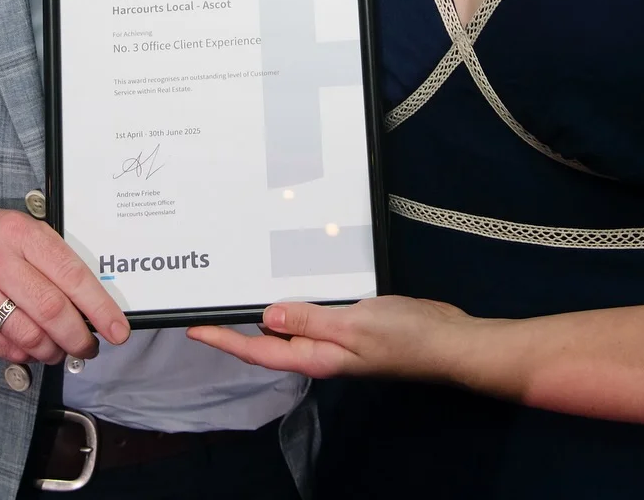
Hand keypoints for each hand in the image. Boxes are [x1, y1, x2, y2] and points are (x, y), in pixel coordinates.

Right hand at [0, 205, 129, 364]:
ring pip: (29, 336)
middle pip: (52, 310)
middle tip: (91, 346)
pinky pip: (4, 348)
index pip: (71, 274)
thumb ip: (47, 257)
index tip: (118, 328)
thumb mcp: (14, 227)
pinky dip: (26, 354)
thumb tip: (87, 296)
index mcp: (20, 233)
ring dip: (54, 350)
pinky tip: (33, 349)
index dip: (99, 306)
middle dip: (80, 336)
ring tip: (62, 349)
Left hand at [187, 294, 477, 381]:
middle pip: (270, 343)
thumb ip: (310, 320)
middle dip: (238, 329)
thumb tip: (266, 318)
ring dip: (265, 314)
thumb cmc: (405, 336)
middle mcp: (322, 351)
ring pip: (291, 326)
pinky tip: (293, 286)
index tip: (195, 330)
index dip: (226, 341)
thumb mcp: (354, 325)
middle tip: (209, 308)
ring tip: (239, 295)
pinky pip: (313, 313)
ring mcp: (337, 339)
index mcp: (317, 357)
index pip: (260, 352)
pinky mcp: (352, 324)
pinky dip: (296, 301)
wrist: (448, 340)